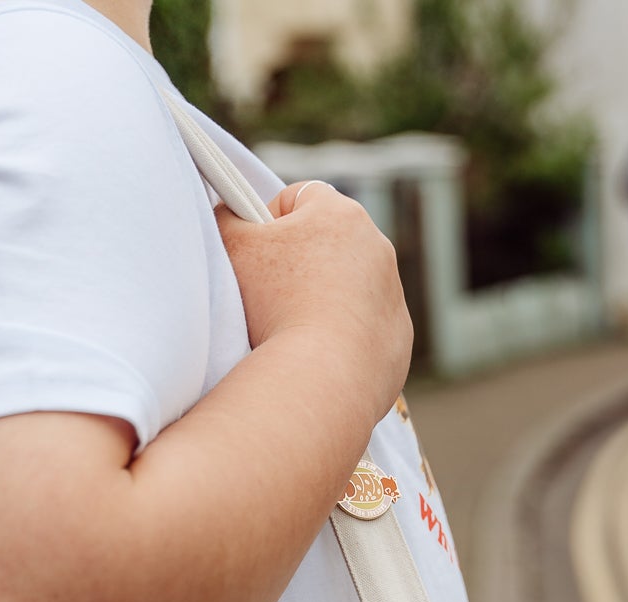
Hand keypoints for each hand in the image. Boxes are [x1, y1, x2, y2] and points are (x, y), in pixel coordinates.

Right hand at [217, 183, 412, 430]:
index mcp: (341, 214)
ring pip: (350, 288)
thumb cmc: (276, 304)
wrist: (323, 377)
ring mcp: (393, 295)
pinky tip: (322, 354)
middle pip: (328, 244)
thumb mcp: (233, 246)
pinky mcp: (400, 338)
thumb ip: (227, 218)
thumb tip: (231, 213)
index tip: (257, 252)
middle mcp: (377, 247)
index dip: (271, 221)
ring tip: (296, 330)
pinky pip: (366, 330)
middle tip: (271, 295)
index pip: (300, 198)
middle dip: (301, 263)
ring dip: (324, 301)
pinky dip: (346, 338)